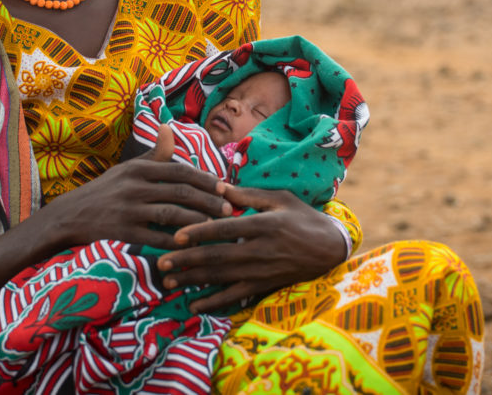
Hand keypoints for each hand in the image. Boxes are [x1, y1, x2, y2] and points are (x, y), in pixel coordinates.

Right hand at [48, 124, 232, 247]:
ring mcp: (129, 209)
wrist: (70, 216)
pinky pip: (156, 238)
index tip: (225, 187)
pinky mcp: (123, 231)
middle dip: (208, 201)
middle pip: (180, 192)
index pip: (180, 171)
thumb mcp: (127, 169)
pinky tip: (192, 246)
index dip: (205, 179)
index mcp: (139, 168)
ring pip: (172, 215)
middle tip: (229, 209)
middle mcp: (135, 186)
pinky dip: (176, 243)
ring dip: (198, 221)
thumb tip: (170, 128)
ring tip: (217, 227)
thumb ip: (153, 153)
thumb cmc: (106, 191)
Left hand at [156, 184, 347, 313]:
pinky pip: (235, 296)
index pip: (225, 229)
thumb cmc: (303, 217)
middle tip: (161, 263)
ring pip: (222, 277)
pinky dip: (214, 301)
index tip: (176, 236)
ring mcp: (261, 270)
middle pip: (218, 256)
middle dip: (187, 261)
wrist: (330, 248)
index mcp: (263, 224)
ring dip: (194, 280)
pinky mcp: (264, 285)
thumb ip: (249, 194)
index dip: (199, 233)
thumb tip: (218, 186)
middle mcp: (260, 250)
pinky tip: (194, 304)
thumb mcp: (280, 198)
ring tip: (168, 283)